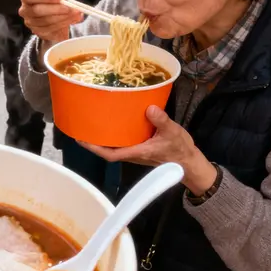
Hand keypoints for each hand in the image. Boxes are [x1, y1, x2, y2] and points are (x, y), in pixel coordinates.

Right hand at [18, 0, 82, 45]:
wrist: (57, 16)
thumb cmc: (54, 0)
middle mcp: (25, 10)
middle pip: (37, 10)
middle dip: (56, 9)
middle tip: (70, 7)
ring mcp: (31, 23)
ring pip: (46, 21)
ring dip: (63, 17)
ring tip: (75, 13)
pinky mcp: (38, 32)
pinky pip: (51, 29)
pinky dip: (63, 24)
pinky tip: (71, 19)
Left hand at [78, 106, 217, 193]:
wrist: (190, 162)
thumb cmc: (181, 150)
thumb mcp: (172, 132)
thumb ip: (161, 121)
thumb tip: (149, 108)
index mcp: (138, 152)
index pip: (111, 154)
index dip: (94, 148)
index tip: (81, 139)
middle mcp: (133, 154)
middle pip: (108, 150)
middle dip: (93, 142)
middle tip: (81, 127)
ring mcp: (136, 152)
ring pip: (114, 147)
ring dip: (102, 138)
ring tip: (92, 123)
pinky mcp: (141, 148)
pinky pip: (123, 143)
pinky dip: (115, 135)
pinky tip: (112, 124)